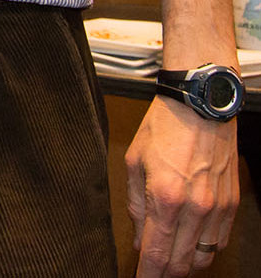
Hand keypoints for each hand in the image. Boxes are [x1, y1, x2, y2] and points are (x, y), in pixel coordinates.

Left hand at [125, 96, 237, 275]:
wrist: (201, 106)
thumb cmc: (164, 128)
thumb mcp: (134, 162)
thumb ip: (136, 205)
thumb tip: (139, 239)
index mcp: (165, 198)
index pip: (156, 253)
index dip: (147, 274)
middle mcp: (196, 208)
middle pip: (181, 262)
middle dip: (165, 273)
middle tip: (153, 273)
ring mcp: (218, 208)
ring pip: (204, 256)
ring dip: (186, 264)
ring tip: (170, 261)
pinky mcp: (231, 204)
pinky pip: (219, 240)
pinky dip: (205, 248)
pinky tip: (191, 245)